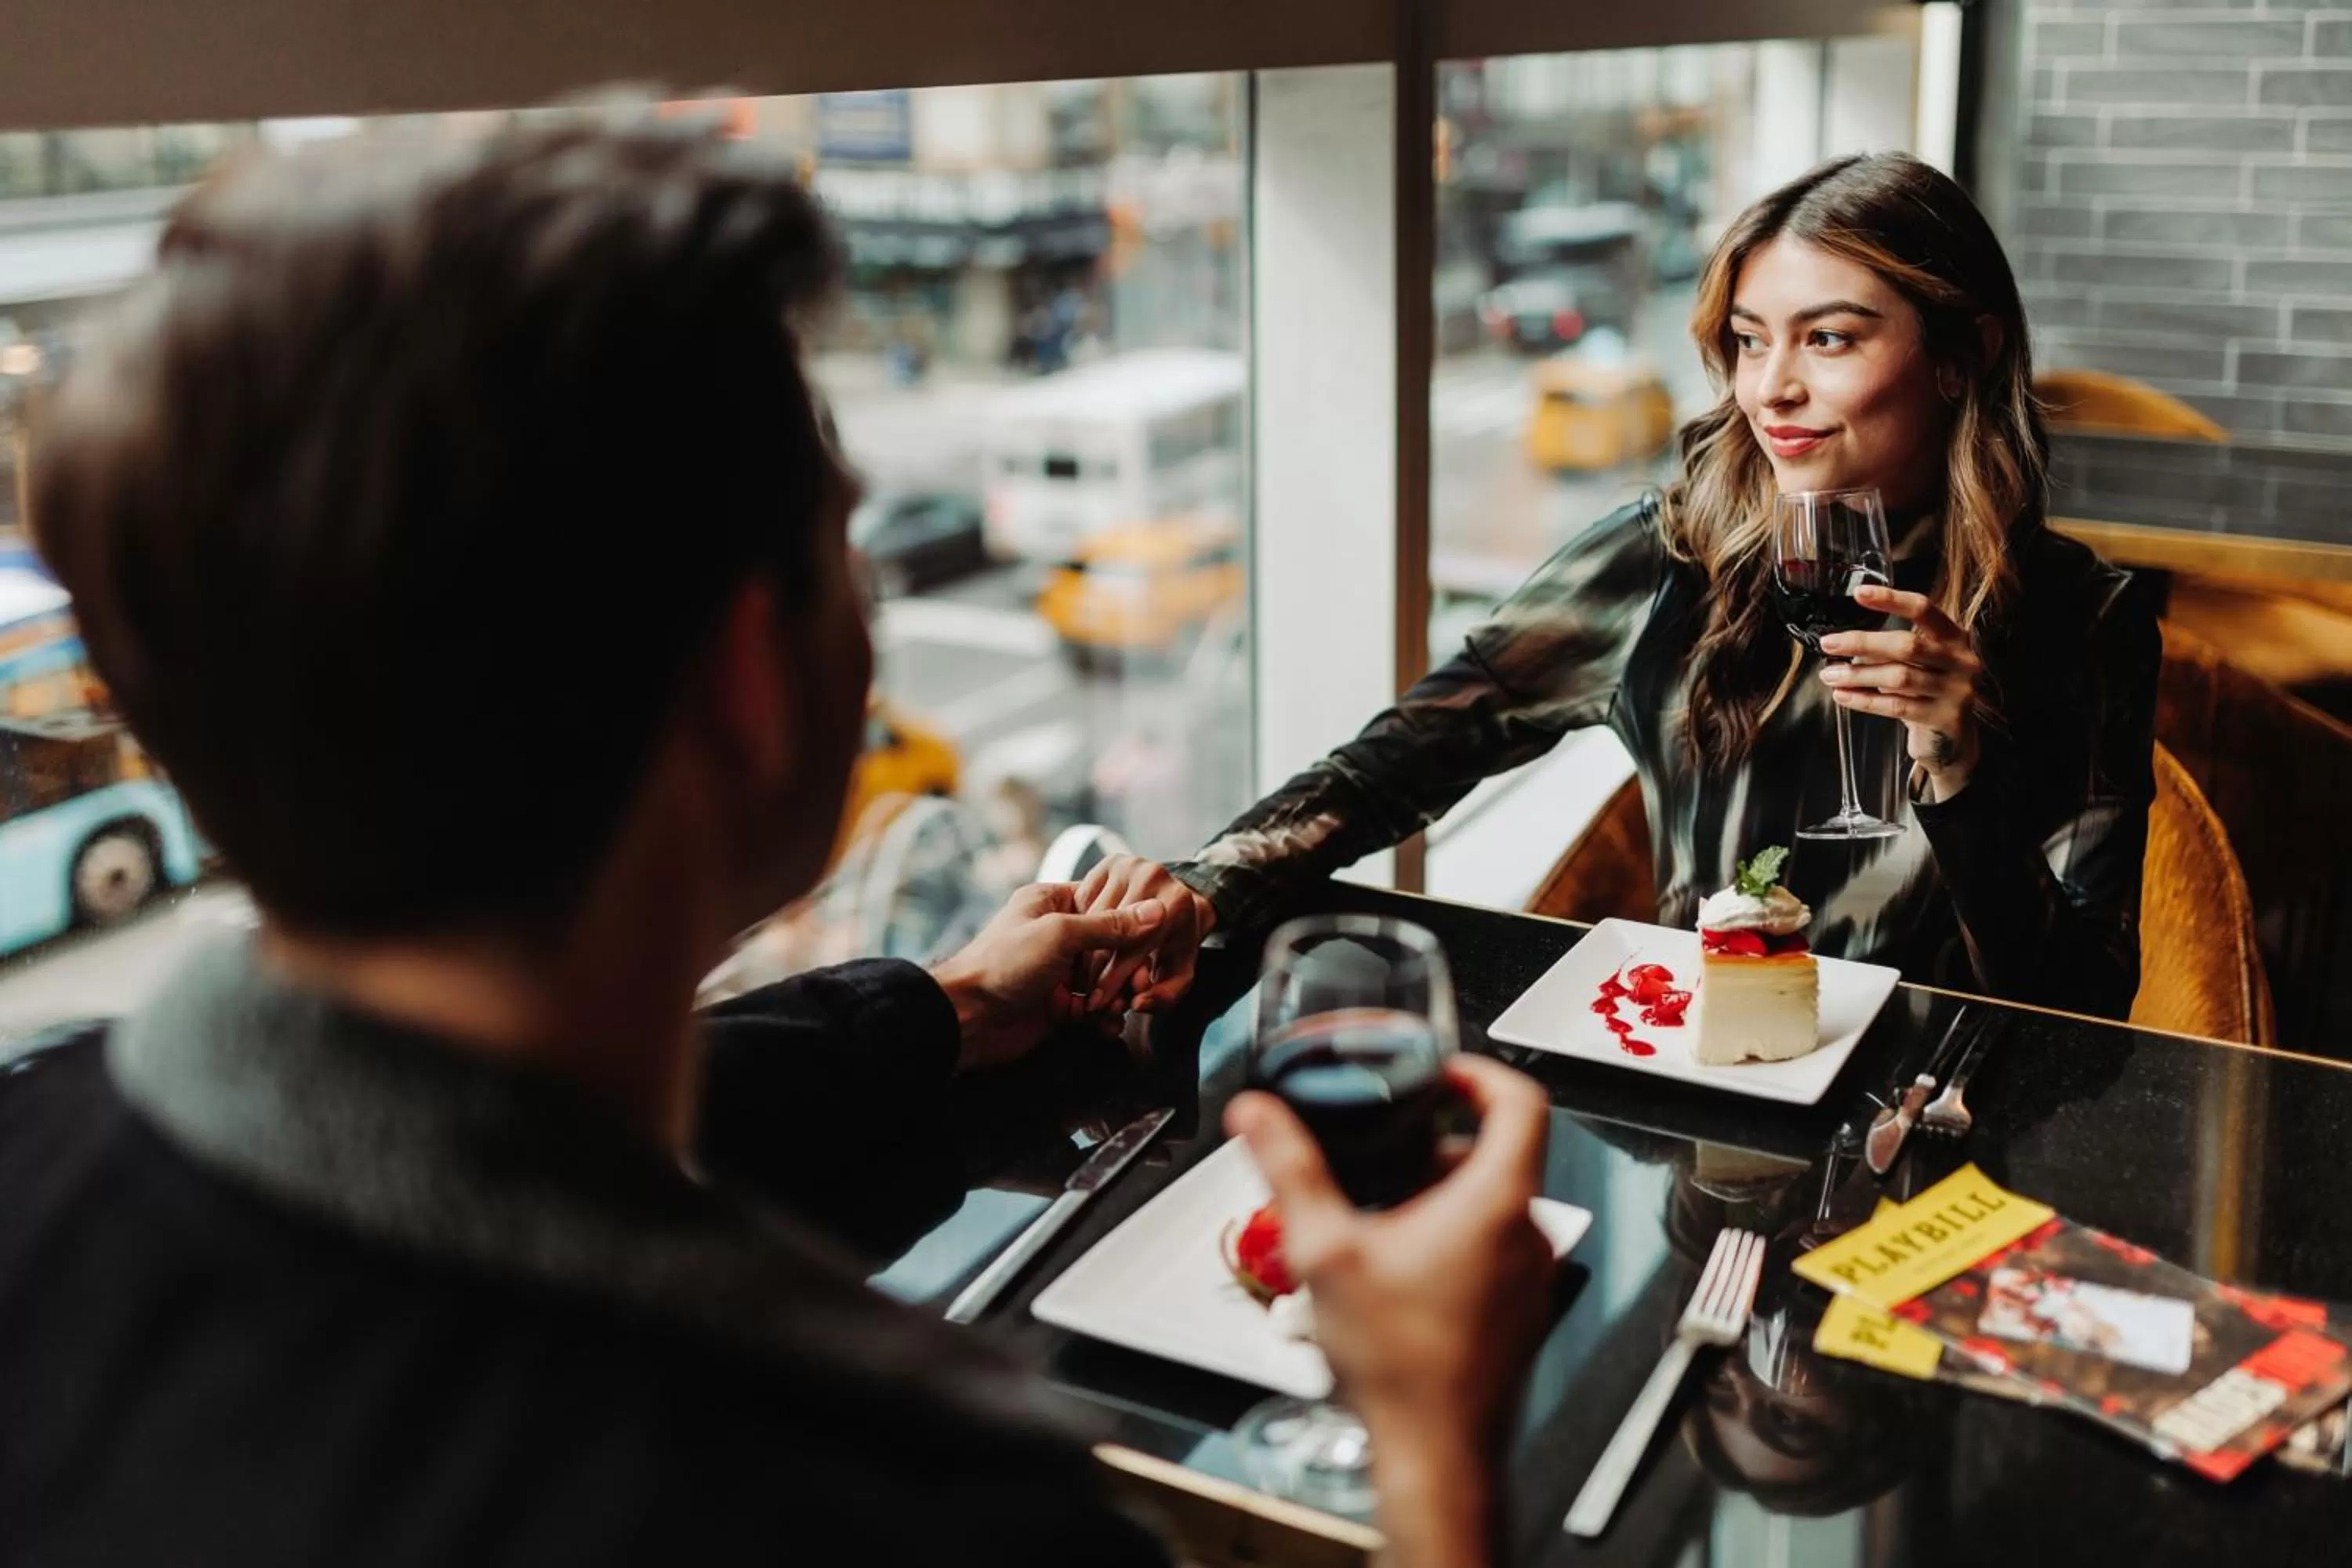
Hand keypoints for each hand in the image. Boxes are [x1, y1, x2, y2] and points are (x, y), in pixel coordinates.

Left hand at [929, 883, 1165, 1072]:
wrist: (966, 1017)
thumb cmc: (1002, 964)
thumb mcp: (1060, 934)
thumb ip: (1110, 925)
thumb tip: (1156, 910)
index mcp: (1052, 903)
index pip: (1105, 903)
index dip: (1130, 922)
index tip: (1151, 939)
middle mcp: (1056, 935)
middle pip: (1110, 946)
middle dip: (1126, 968)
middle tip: (1136, 985)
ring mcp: (1057, 972)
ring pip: (1105, 980)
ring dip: (1117, 996)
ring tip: (1119, 1008)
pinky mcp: (1058, 1006)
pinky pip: (1093, 1009)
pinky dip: (1104, 1017)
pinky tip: (1107, 1024)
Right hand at [1073, 854, 1216, 1013]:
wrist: (1183, 905)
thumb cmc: (1178, 945)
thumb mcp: (1179, 975)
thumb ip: (1164, 996)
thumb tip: (1139, 1003)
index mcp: (1175, 904)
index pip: (1131, 949)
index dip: (1112, 981)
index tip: (1097, 1004)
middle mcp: (1152, 876)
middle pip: (1106, 932)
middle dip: (1093, 970)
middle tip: (1084, 994)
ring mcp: (1129, 865)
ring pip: (1089, 917)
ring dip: (1081, 950)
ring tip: (1081, 975)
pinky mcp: (1110, 861)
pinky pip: (1082, 899)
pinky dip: (1079, 921)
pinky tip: (1086, 941)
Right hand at [1227, 1055, 1553, 1459]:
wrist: (1436, 1455)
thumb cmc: (1396, 1362)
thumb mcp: (1324, 1250)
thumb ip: (1289, 1169)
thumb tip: (1254, 1113)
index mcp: (1497, 1202)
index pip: (1520, 1100)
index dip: (1478, 1072)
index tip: (1436, 1072)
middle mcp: (1530, 1232)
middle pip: (1502, 1151)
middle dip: (1440, 1140)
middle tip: (1386, 1147)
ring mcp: (1532, 1275)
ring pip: (1496, 1201)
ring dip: (1444, 1191)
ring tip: (1380, 1209)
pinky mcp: (1521, 1310)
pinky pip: (1496, 1245)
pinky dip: (1456, 1234)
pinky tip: (1397, 1264)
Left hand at [1818, 582, 1985, 798]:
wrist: (1951, 738)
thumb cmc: (1927, 692)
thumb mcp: (1919, 663)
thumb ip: (1893, 648)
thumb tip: (1845, 640)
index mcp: (1954, 637)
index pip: (1924, 610)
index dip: (1892, 600)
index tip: (1859, 593)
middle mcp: (1961, 660)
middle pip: (1907, 645)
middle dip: (1863, 642)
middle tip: (1828, 643)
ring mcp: (1957, 690)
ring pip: (1898, 678)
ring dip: (1858, 675)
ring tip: (1829, 675)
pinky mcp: (1946, 717)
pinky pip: (1896, 706)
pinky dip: (1865, 700)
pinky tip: (1842, 696)